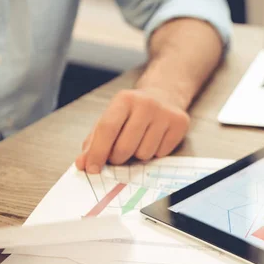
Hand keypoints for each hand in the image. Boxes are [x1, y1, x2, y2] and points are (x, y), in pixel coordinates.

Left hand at [75, 88, 189, 173]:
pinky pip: (161, 154)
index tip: (91, 168)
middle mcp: (147, 104)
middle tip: (119, 153)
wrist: (164, 95)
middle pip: (125, 147)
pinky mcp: (180, 124)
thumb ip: (94, 141)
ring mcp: (165, 113)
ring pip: (144, 154)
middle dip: (117, 158)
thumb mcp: (111, 118)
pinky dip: (154, 153)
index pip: (107, 129)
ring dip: (138, 155)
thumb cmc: (132, 111)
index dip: (97, 152)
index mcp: (125, 99)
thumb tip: (83, 164)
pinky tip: (155, 139)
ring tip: (140, 141)